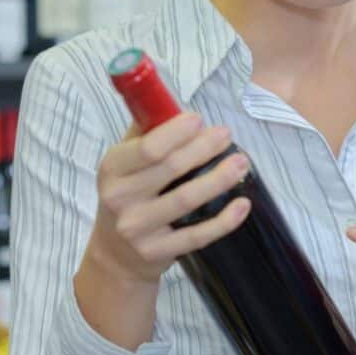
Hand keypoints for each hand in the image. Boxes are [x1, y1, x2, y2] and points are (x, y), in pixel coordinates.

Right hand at [82, 112, 252, 285]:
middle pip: (170, 168)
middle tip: (226, 135)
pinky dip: (224, 220)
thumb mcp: (125, 162)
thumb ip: (146, 131)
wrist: (114, 254)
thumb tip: (172, 100)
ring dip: (220, 178)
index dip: (177, 131)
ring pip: (186, 199)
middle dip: (204, 148)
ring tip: (242, 162)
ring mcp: (137, 228)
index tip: (199, 120)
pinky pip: (196, 235)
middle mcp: (120, 198)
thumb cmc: (128, 194)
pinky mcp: (157, 252)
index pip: (148, 147)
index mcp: (112, 168)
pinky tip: (242, 204)